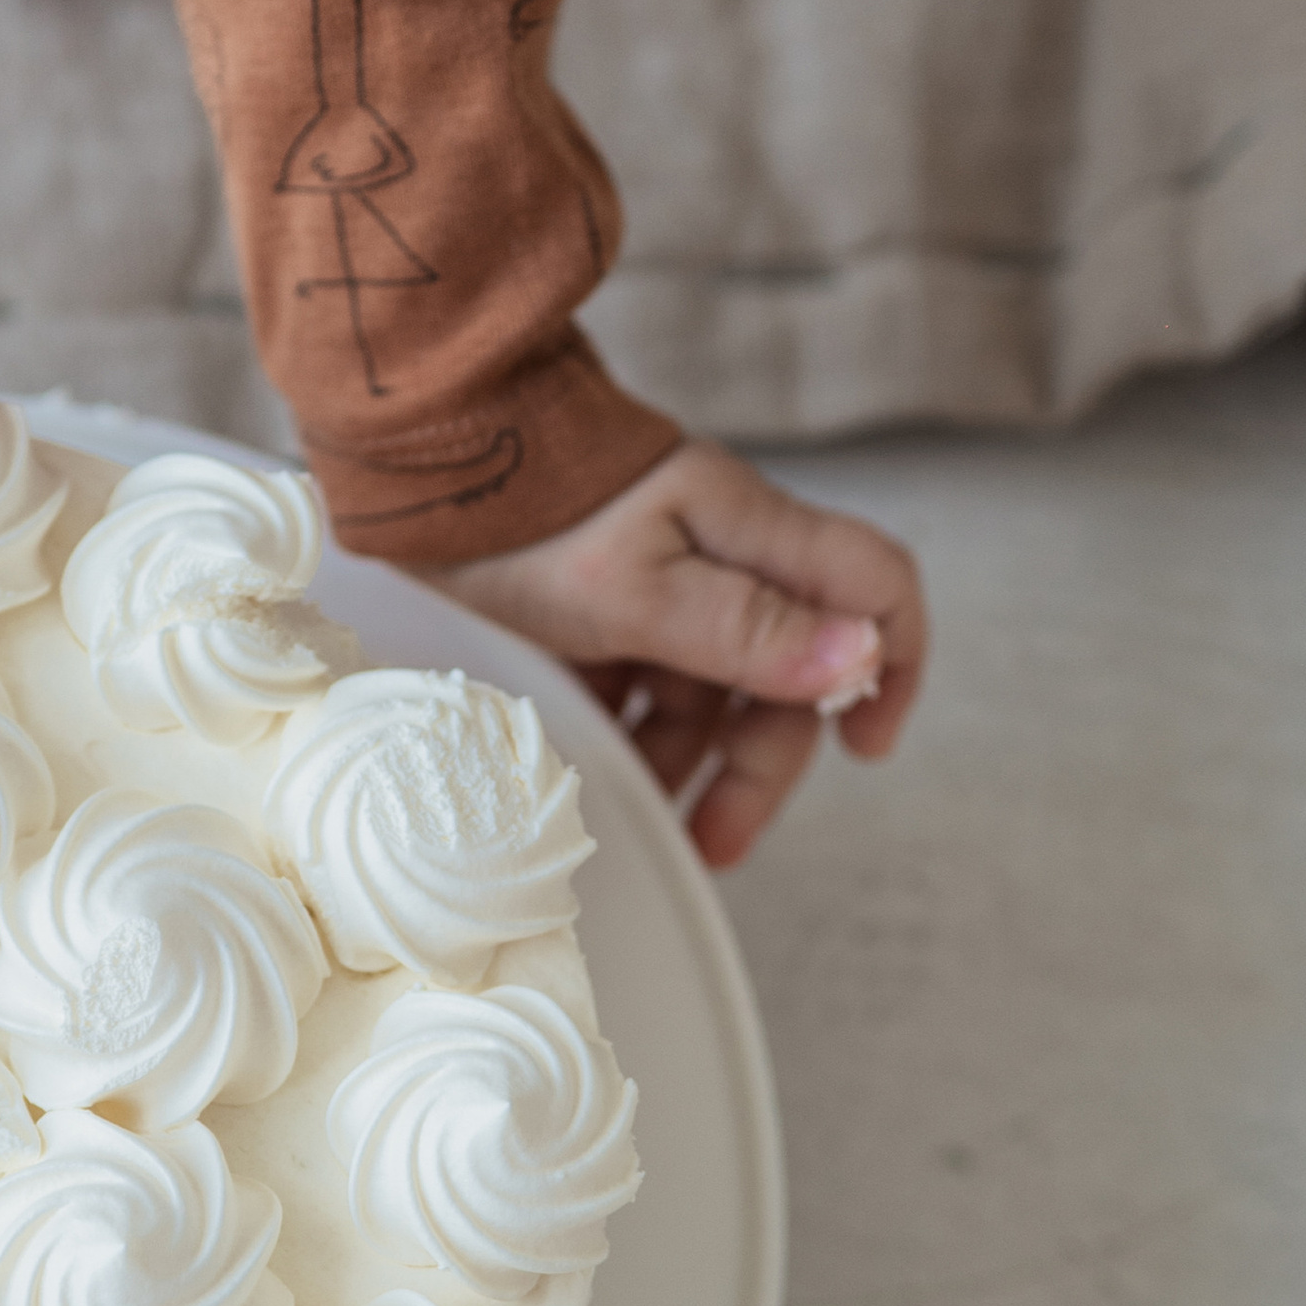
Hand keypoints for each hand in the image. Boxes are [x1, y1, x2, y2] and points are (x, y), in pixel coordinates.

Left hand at [424, 439, 926, 871]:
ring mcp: (658, 577)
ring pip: (707, 686)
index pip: (876, 584)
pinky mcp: (598, 601)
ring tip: (648, 820)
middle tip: (717, 842)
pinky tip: (597, 772)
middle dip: (761, 758)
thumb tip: (860, 659)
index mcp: (750, 532)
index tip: (863, 749)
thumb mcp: (639, 590)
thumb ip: (749, 630)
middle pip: (786, 666)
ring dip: (689, 760)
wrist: (414, 464)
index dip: (892, 665)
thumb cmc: (525, 514)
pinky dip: (630, 731)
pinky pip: (640, 681)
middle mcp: (719, 552)